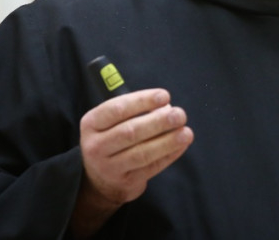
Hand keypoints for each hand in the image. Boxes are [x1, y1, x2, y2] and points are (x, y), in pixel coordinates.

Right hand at [71, 89, 193, 237]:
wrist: (100, 178)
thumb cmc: (113, 139)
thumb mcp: (112, 122)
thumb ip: (136, 111)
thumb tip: (166, 107)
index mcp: (91, 124)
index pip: (116, 109)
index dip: (142, 101)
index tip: (164, 96)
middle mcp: (95, 146)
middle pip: (130, 132)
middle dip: (158, 122)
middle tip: (179, 115)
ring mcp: (109, 167)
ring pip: (141, 153)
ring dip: (167, 142)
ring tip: (186, 132)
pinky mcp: (125, 182)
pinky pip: (151, 168)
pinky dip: (169, 156)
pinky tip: (182, 145)